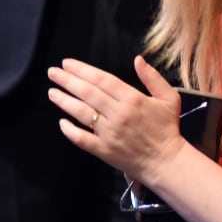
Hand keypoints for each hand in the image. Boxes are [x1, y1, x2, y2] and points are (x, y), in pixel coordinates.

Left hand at [48, 55, 186, 184]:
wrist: (167, 162)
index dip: (82, 70)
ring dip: (64, 101)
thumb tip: (137, 59)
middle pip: (88, 93)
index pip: (102, 80)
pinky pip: (82, 139)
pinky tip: (61, 122)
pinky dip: (70, 131)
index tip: (67, 63)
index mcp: (132, 99)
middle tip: (52, 72)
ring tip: (52, 92)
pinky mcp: (104, 151)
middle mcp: (118, 115)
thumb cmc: (167, 129)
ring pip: (82, 113)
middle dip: (67, 81)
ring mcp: (109, 134)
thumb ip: (152, 77)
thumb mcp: (169, 98)